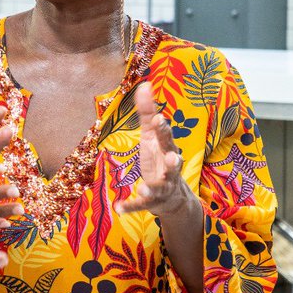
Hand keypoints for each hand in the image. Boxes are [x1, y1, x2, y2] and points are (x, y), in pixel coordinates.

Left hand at [116, 83, 198, 219]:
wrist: (171, 195)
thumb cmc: (159, 158)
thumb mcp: (151, 135)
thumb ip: (147, 112)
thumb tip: (145, 84)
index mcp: (167, 149)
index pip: (167, 138)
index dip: (163, 130)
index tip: (158, 119)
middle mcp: (169, 168)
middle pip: (174, 163)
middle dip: (173, 159)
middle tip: (173, 156)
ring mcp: (162, 186)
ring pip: (160, 186)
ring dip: (153, 185)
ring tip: (145, 185)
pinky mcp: (152, 201)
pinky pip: (141, 204)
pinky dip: (130, 206)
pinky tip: (118, 208)